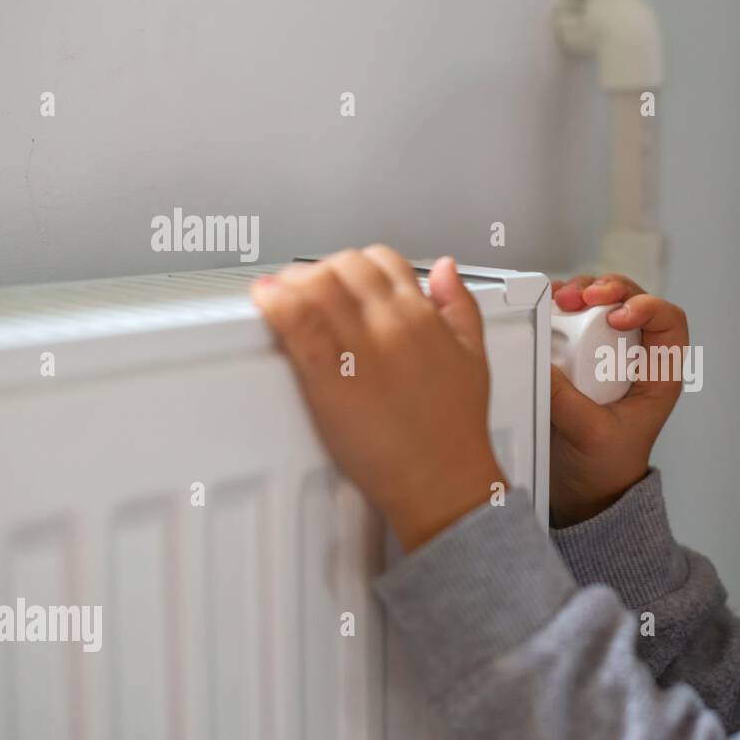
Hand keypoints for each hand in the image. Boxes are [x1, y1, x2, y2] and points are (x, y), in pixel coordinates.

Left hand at [251, 246, 506, 551]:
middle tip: (311, 292)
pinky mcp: (328, 376)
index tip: (346, 281)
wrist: (442, 478)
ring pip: (315, 283)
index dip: (358, 265)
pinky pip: (294, 321)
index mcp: (423, 315)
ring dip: (293, 281)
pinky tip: (266, 302)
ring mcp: (358, 348)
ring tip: (283, 296)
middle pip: (343, 266)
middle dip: (323, 271)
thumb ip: (460, 305)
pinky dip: (274, 302)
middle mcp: (390, 323)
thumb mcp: (474, 356)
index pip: (382, 261)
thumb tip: (444, 269)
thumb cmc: (455, 429)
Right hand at [549, 273, 687, 526]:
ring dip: (582, 291)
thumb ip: (567, 402)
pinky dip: (560, 307)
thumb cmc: (604, 468)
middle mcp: (636, 357)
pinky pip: (574, 318)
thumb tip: (541, 364)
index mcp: (658, 376)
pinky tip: (545, 307)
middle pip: (633, 300)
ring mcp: (606, 353)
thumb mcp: (590, 435)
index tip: (617, 317)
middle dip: (607, 289)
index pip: (670, 322)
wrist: (583, 490)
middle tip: (579, 297)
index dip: (648, 308)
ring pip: (603, 303)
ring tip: (558, 298)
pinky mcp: (578, 354)